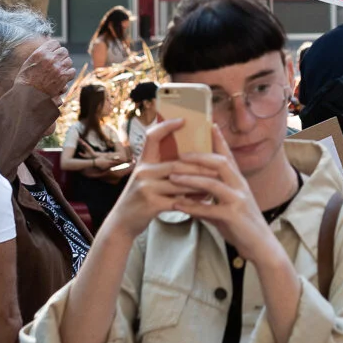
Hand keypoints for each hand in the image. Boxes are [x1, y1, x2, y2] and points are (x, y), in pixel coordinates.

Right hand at [13, 38, 74, 98]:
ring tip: (59, 71)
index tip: (53, 53)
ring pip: (69, 61)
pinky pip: (72, 71)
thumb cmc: (25, 80)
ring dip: (65, 65)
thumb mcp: (29, 62)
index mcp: (41, 53)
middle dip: (61, 56)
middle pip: (64, 51)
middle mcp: (50, 59)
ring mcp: (58, 68)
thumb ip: (40, 53)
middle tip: (57, 63)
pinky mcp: (63, 78)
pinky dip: (68, 74)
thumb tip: (48, 45)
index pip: (55, 43)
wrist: (27, 97)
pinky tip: (62, 77)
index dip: (54, 48)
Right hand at [97, 119, 206, 239]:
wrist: (122, 222)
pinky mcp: (151, 204)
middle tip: (219, 164)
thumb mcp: (146, 178)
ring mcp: (146, 188)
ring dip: (200, 184)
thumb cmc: (140, 198)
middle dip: (200, 165)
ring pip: (180, 182)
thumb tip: (190, 157)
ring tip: (217, 182)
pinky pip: (178, 201)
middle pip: (176, 164)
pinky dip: (193, 201)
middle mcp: (143, 171)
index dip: (166, 126)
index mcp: (143, 161)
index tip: (183, 120)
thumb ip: (162, 168)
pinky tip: (205, 201)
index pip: (152, 136)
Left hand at [171, 126, 285, 264]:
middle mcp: (240, 186)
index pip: (228, 156)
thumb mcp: (226, 208)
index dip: (220, 140)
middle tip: (180, 153)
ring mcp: (238, 200)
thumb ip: (210, 200)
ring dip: (191, 179)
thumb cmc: (243, 227)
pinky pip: (209, 209)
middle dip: (199, 157)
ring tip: (173, 176)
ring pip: (213, 183)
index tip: (210, 124)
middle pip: (220, 163)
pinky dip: (192, 206)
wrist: (261, 247)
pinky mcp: (234, 216)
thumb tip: (189, 198)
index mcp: (239, 182)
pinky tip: (178, 205)